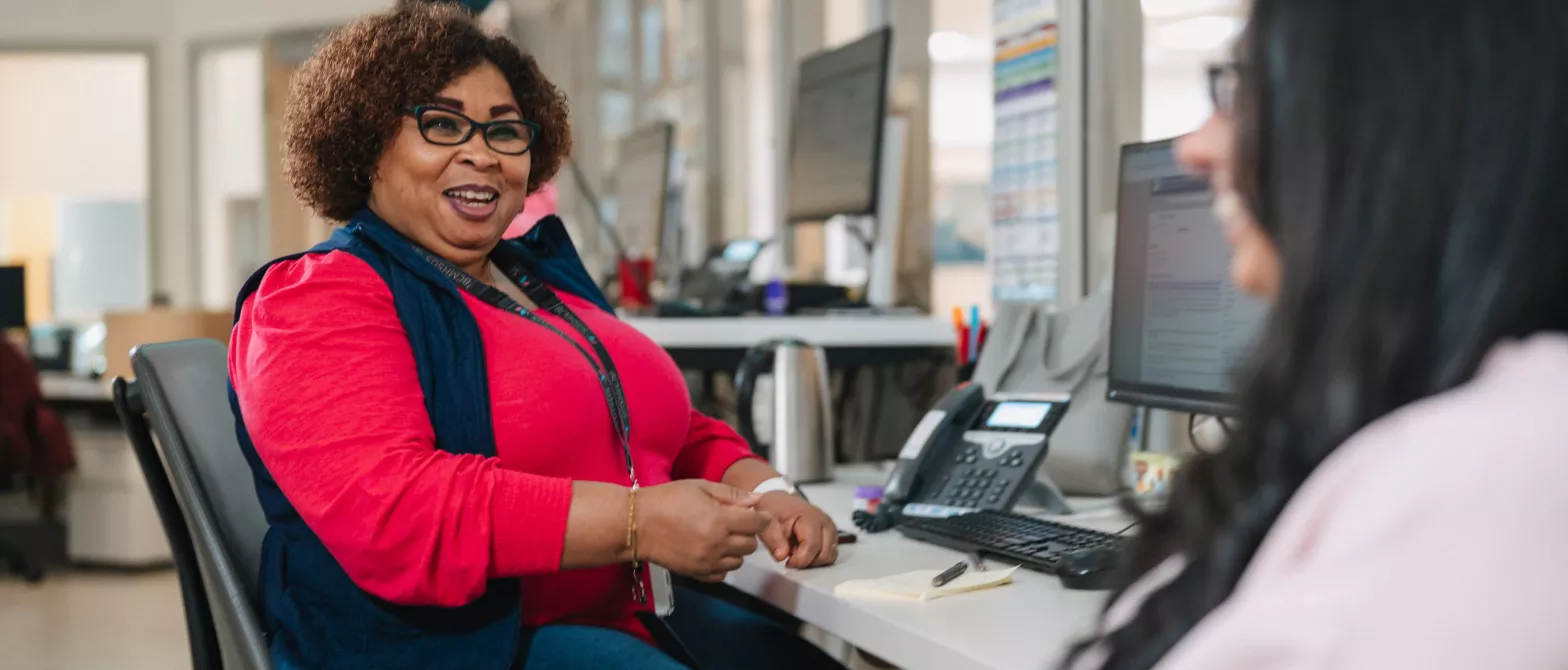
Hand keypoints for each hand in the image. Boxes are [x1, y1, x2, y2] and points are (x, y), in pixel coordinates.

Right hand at [636, 480, 772, 581]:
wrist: (637, 524)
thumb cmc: (666, 500)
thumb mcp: (700, 487)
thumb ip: (731, 494)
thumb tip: (756, 500)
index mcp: (720, 520)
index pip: (757, 524)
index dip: (762, 519)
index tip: (759, 516)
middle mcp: (717, 544)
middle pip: (751, 545)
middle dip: (748, 533)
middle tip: (734, 523)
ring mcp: (707, 562)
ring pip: (739, 562)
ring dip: (736, 550)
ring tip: (720, 537)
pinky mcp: (696, 573)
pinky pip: (722, 575)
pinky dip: (722, 565)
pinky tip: (712, 551)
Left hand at [755, 492, 839, 568]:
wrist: (779, 501)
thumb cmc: (775, 510)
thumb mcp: (767, 523)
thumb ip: (773, 540)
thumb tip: (781, 556)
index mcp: (810, 517)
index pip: (812, 546)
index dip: (799, 560)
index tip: (787, 562)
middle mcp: (825, 522)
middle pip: (824, 555)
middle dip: (808, 561)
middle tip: (792, 556)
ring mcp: (830, 528)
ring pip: (829, 556)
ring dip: (813, 560)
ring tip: (798, 552)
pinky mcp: (831, 534)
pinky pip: (830, 554)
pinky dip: (818, 557)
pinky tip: (805, 551)